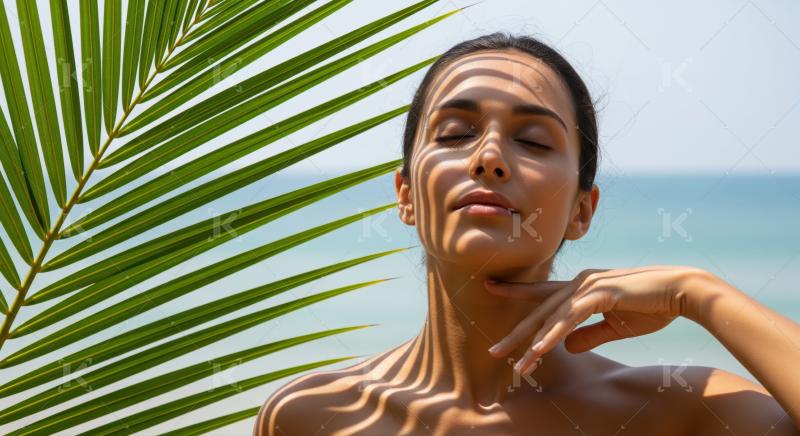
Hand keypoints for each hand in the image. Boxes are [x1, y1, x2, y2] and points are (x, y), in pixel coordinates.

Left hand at [485, 265, 702, 374]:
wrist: (681, 291)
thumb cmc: (652, 305)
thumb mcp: (615, 327)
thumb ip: (589, 336)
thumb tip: (567, 349)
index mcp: (582, 288)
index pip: (543, 293)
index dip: (517, 292)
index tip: (491, 287)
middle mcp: (579, 283)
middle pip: (540, 310)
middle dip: (516, 332)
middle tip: (493, 349)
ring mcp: (588, 287)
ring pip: (551, 318)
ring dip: (532, 344)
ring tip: (515, 364)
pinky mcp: (599, 294)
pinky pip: (569, 319)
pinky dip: (553, 335)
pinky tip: (538, 349)